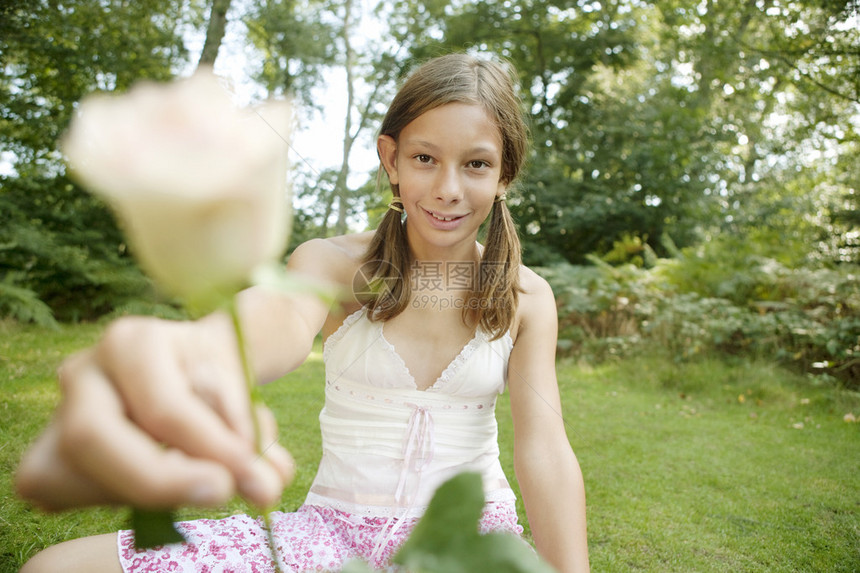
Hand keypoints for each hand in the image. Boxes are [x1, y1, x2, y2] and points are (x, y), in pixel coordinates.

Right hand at [15, 315, 294, 510]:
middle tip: (221, 493)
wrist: (196, 367)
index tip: (255, 474)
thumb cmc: (220, 375)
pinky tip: (165, 488)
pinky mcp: (50, 453)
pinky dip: (118, 500)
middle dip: (159, 480)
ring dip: (144, 492)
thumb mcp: (245, 392)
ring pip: (73, 473)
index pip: (163, 405)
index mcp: (132, 341)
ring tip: (204, 483)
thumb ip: (254, 432)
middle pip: (92, 437)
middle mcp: (84, 371)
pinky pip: (65, 492)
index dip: (209, 448)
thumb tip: (267, 484)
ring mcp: (59, 412)